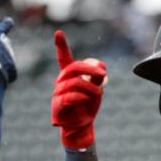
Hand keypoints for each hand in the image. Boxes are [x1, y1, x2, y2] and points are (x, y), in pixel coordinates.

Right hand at [51, 30, 106, 149]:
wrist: (81, 127)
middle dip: (89, 68)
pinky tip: (85, 100)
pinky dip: (82, 97)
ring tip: (97, 94)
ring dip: (91, 87)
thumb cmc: (87, 107)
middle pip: (73, 67)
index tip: (58, 33)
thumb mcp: (96, 90)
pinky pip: (70, 96)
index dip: (61, 46)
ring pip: (75, 82)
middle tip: (102, 74)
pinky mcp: (58, 105)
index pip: (64, 58)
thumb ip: (98, 77)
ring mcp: (58, 93)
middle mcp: (61, 82)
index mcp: (69, 76)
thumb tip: (101, 66)